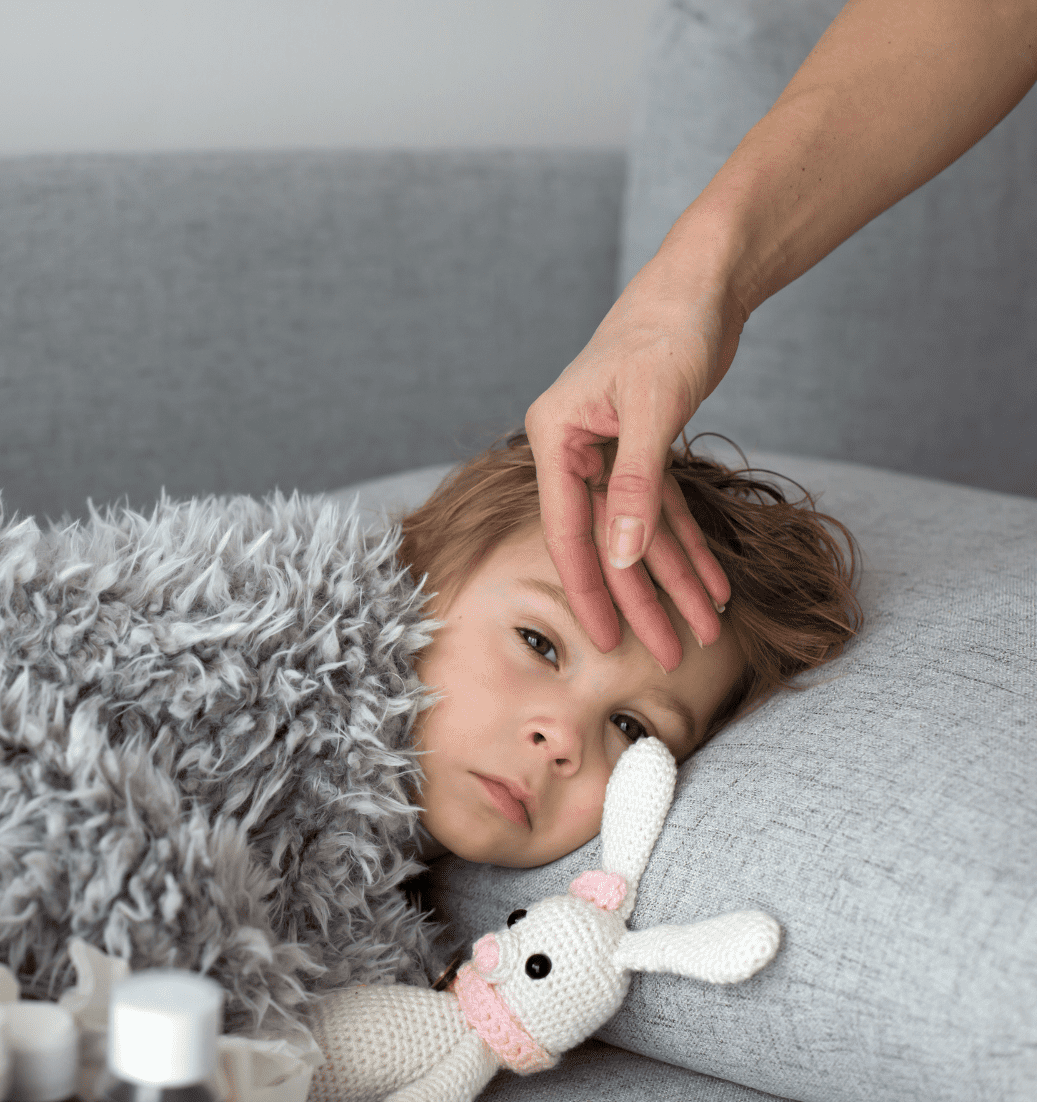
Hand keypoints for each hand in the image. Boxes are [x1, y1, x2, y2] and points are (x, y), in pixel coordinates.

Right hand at [525, 251, 742, 668]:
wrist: (704, 279)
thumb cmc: (669, 327)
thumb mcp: (655, 405)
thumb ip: (635, 484)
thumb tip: (619, 558)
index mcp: (556, 436)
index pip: (567, 529)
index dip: (590, 590)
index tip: (609, 641)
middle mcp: (575, 449)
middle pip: (608, 541)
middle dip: (643, 598)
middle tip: (669, 653)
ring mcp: (609, 452)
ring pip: (641, 532)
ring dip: (675, 580)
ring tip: (706, 628)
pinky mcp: (645, 449)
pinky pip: (665, 511)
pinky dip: (690, 545)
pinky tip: (715, 584)